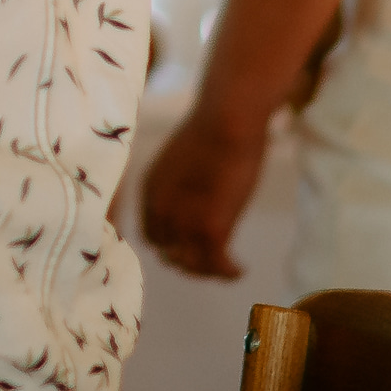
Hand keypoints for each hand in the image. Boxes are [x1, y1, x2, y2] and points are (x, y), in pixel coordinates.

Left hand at [139, 100, 270, 280]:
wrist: (227, 118)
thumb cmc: (211, 129)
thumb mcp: (182, 160)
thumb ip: (179, 185)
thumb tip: (194, 195)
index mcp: (150, 190)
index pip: (152, 235)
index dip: (170, 245)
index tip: (190, 246)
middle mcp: (160, 210)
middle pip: (168, 254)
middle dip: (188, 261)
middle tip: (211, 260)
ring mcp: (184, 221)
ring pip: (192, 265)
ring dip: (209, 270)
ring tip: (227, 266)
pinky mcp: (211, 227)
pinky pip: (216, 264)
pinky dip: (228, 271)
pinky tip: (240, 269)